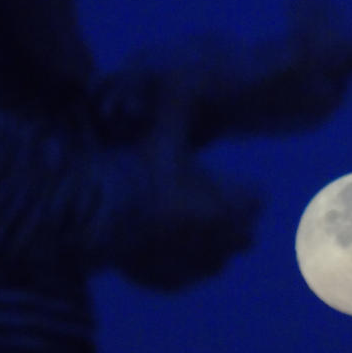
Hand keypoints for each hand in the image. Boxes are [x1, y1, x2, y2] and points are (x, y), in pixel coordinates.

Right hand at [111, 102, 261, 289]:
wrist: (96, 216)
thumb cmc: (138, 169)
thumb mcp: (163, 131)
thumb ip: (179, 102)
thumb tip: (189, 69)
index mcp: (229, 206)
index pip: (256, 199)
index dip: (249, 191)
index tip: (245, 185)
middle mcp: (218, 242)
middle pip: (243, 235)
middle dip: (236, 223)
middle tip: (221, 208)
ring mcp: (192, 267)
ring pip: (216, 262)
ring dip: (211, 247)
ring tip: (195, 231)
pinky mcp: (164, 283)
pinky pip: (183, 278)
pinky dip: (181, 268)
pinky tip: (170, 254)